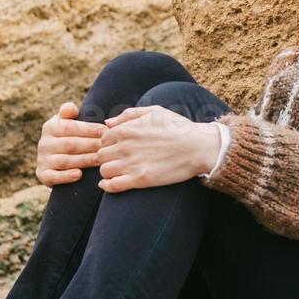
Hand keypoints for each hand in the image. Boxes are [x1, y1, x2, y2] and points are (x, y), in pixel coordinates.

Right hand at [36, 101, 106, 186]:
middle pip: (69, 144)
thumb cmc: (71, 137)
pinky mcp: (42, 175)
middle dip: (90, 145)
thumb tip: (70, 108)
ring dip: (83, 160)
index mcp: (50, 127)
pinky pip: (54, 176)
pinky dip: (66, 176)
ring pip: (65, 160)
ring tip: (99, 160)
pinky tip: (78, 174)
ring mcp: (42, 160)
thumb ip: (69, 112)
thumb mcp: (68, 122)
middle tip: (106, 147)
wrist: (58, 163)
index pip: (70, 127)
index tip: (105, 131)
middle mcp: (44, 143)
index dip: (88, 129)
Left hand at [96, 105, 223, 191]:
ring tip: (117, 172)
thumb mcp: (154, 112)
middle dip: (106, 158)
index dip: (108, 144)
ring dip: (108, 172)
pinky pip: (112, 186)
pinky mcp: (140, 180)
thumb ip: (128, 115)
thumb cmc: (178, 127)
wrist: (198, 147)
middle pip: (100, 155)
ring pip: (104, 171)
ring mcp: (131, 164)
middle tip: (118, 161)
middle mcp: (125, 146)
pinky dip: (107, 186)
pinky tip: (111, 184)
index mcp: (126, 130)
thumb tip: (107, 123)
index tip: (117, 148)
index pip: (102, 139)